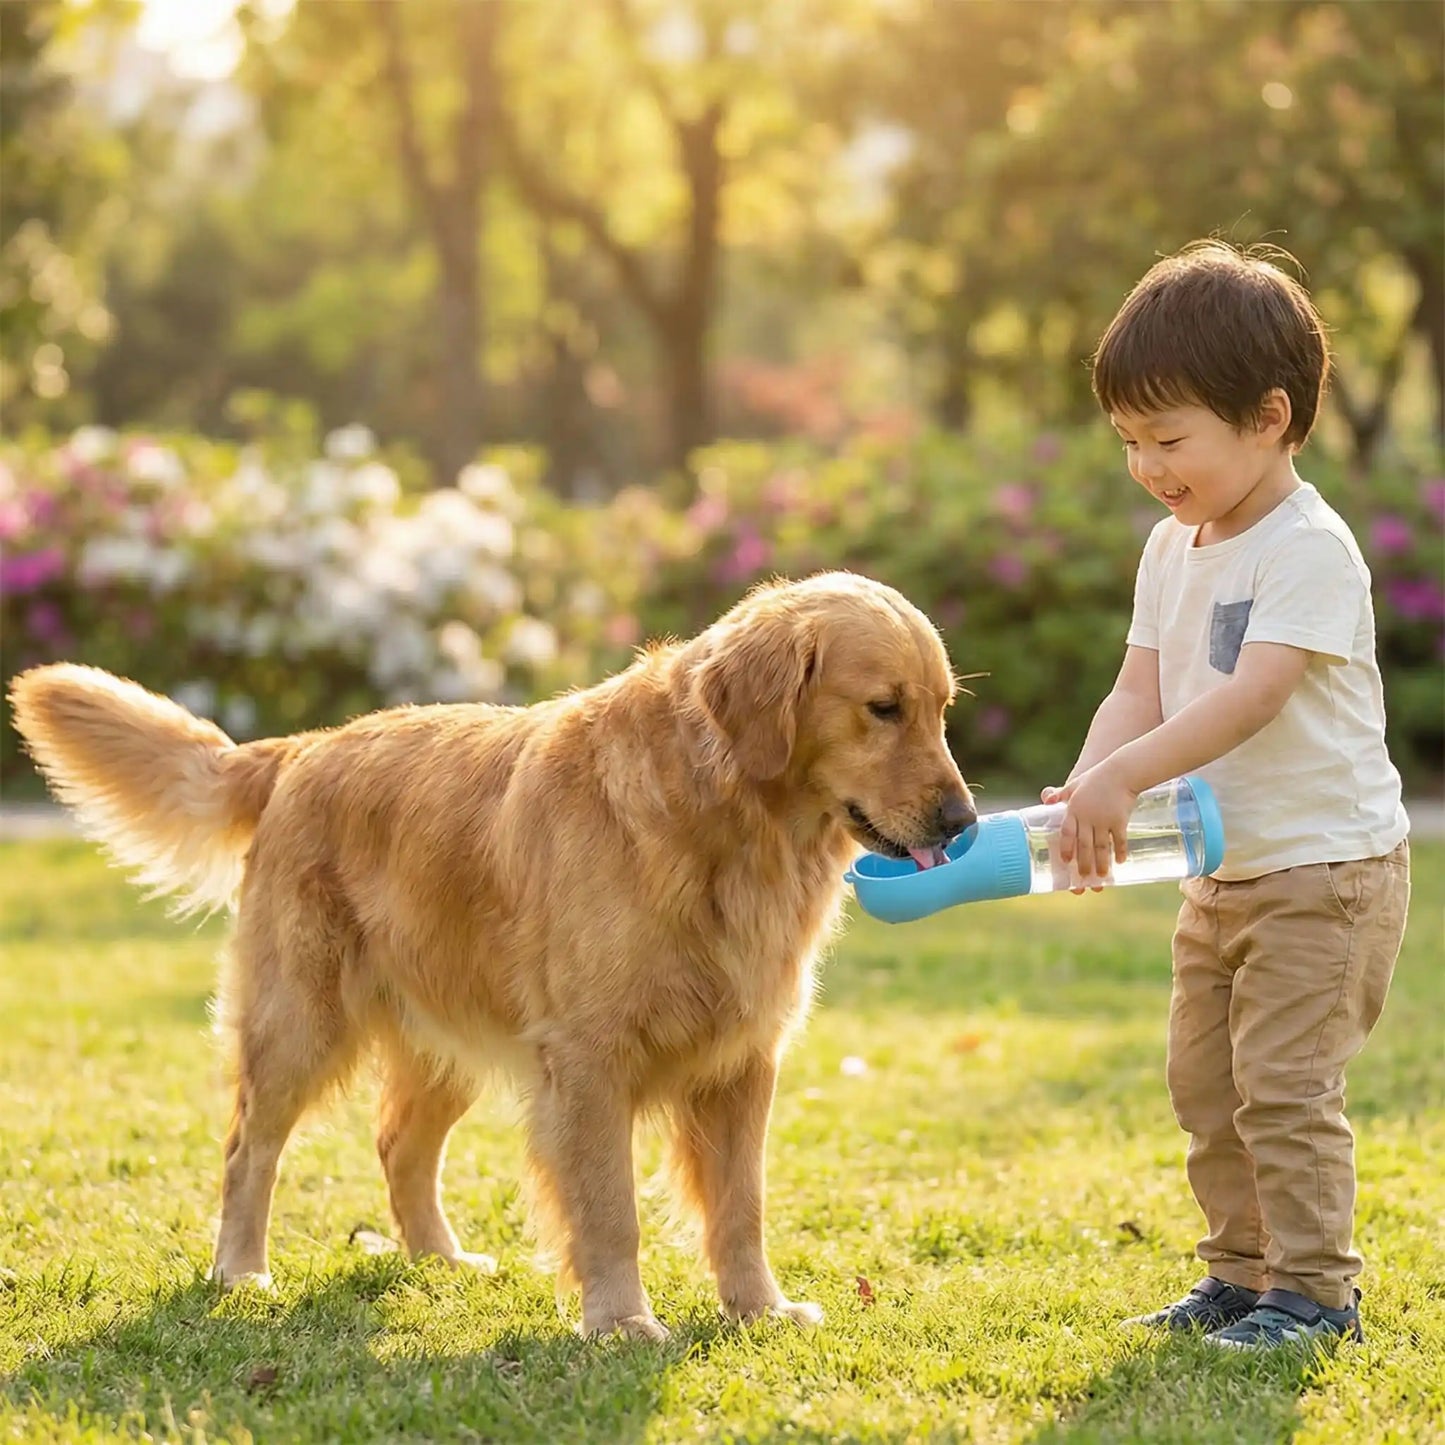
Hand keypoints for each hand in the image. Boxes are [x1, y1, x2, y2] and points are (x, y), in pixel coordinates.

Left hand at [1050, 763, 1137, 884]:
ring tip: (1102, 877)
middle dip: (1084, 863)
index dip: (1066, 848)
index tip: (1066, 862)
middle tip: (1084, 879)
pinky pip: (1119, 839)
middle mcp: (1087, 817)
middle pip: (1084, 845)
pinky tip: (1120, 862)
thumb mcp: (1075, 784)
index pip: (1067, 833)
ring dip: (1102, 863)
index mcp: (1074, 809)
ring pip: (1101, 846)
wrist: (1120, 771)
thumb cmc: (1096, 777)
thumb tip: (1046, 798)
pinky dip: (1120, 851)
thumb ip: (1062, 793)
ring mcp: (1104, 820)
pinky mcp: (1120, 820)